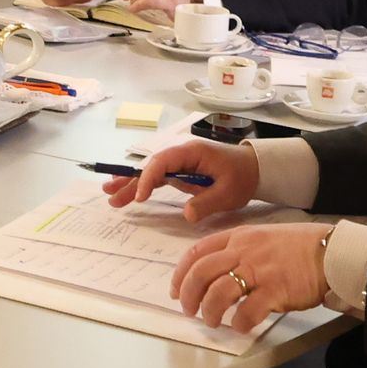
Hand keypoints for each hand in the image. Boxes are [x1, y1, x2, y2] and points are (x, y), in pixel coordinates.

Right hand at [111, 134, 260, 224]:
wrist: (256, 169)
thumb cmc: (243, 176)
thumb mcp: (228, 192)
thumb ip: (206, 203)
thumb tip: (186, 215)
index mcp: (192, 152)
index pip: (162, 162)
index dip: (148, 178)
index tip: (140, 198)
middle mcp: (182, 154)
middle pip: (151, 165)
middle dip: (130, 180)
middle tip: (110, 194)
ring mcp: (181, 162)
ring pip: (151, 171)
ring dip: (132, 183)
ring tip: (111, 195)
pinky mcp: (182, 171)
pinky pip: (159, 177)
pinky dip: (144, 185)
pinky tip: (130, 194)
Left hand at [172, 221, 332, 334]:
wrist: (330, 252)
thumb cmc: (299, 247)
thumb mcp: (263, 237)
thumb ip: (240, 251)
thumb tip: (219, 274)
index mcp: (239, 237)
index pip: (197, 252)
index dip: (181, 273)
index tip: (176, 290)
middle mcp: (244, 251)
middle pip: (201, 273)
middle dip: (189, 295)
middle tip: (189, 311)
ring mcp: (259, 270)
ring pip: (219, 293)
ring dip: (210, 311)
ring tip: (213, 321)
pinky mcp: (274, 290)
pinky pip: (247, 311)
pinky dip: (239, 323)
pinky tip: (240, 327)